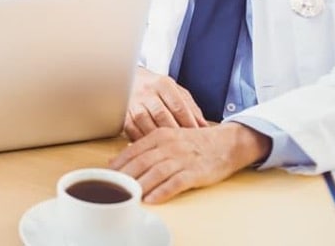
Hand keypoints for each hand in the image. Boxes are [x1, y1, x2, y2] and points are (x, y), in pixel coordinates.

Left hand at [109, 122, 271, 202]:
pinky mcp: (195, 173)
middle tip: (113, 186)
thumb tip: (118, 157)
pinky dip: (162, 192)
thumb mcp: (168, 137)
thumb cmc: (193, 143)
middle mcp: (170, 145)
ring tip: (128, 195)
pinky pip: (175, 183)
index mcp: (160, 135)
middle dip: (125, 175)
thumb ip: (145, 147)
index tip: (107, 174)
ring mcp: (183, 159)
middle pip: (142, 162)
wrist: (226, 143)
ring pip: (156, 173)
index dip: (119, 163)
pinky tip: (151, 199)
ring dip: (140, 185)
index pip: (134, 150)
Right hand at [124, 67, 206, 139]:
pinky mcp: (122, 112)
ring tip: (168, 148)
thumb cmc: (158, 89)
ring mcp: (132, 101)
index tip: (197, 137)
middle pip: (161, 114)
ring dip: (157, 136)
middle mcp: (146, 91)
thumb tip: (205, 128)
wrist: (130, 78)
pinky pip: (130, 128)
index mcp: (163, 84)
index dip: (189, 123)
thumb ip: (191, 109)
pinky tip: (151, 145)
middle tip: (184, 145)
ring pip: (144, 121)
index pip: (178, 106)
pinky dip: (141, 138)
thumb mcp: (177, 92)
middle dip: (174, 131)